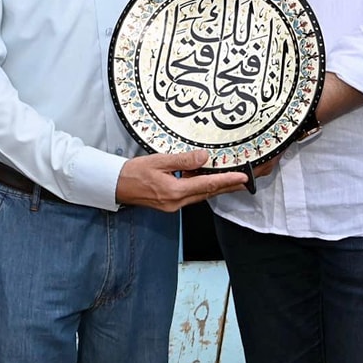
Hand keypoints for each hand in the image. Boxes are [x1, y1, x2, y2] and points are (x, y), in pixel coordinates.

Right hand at [116, 150, 249, 211]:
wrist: (115, 186)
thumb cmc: (133, 172)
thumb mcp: (158, 160)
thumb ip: (182, 160)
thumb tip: (204, 157)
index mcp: (174, 191)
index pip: (207, 184)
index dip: (227, 180)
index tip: (243, 177)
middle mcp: (177, 202)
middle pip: (209, 193)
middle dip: (229, 186)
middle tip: (247, 180)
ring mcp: (174, 206)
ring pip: (202, 196)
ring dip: (218, 188)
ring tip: (234, 181)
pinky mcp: (171, 204)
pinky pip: (193, 196)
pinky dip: (204, 188)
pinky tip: (210, 182)